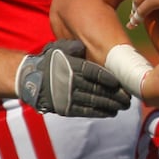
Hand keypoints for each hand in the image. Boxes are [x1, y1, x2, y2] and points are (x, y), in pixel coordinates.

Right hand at [17, 40, 131, 117]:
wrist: (30, 79)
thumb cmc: (49, 61)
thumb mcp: (59, 48)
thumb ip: (74, 47)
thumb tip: (85, 45)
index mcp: (71, 66)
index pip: (94, 73)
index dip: (109, 78)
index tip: (120, 83)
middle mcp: (70, 82)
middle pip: (98, 89)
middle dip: (115, 95)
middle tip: (128, 97)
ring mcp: (68, 96)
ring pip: (94, 102)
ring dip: (111, 105)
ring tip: (123, 106)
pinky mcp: (65, 108)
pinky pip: (85, 111)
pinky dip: (100, 112)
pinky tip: (111, 112)